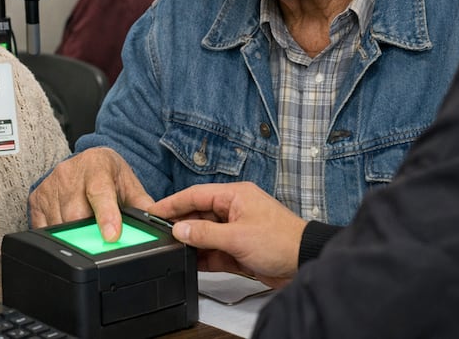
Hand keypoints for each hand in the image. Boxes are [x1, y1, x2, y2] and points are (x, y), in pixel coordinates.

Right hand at [29, 147, 153, 240]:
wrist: (89, 160)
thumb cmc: (109, 174)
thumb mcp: (129, 185)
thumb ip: (143, 205)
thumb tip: (159, 225)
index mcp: (97, 166)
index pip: (99, 192)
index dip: (106, 215)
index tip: (112, 235)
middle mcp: (70, 173)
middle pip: (76, 215)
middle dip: (88, 233)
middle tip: (100, 241)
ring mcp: (50, 185)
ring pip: (58, 224)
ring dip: (72, 237)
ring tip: (85, 232)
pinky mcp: (36, 198)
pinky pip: (42, 228)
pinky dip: (56, 237)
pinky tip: (67, 230)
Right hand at [147, 182, 307, 288]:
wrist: (305, 263)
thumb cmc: (281, 241)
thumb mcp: (236, 237)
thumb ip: (204, 234)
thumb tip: (179, 230)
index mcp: (235, 196)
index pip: (196, 195)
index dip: (173, 203)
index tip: (153, 211)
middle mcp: (234, 209)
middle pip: (198, 214)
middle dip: (180, 225)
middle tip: (158, 234)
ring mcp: (237, 230)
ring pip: (205, 234)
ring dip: (191, 243)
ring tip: (171, 249)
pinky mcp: (239, 249)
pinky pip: (214, 251)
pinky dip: (203, 257)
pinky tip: (191, 262)